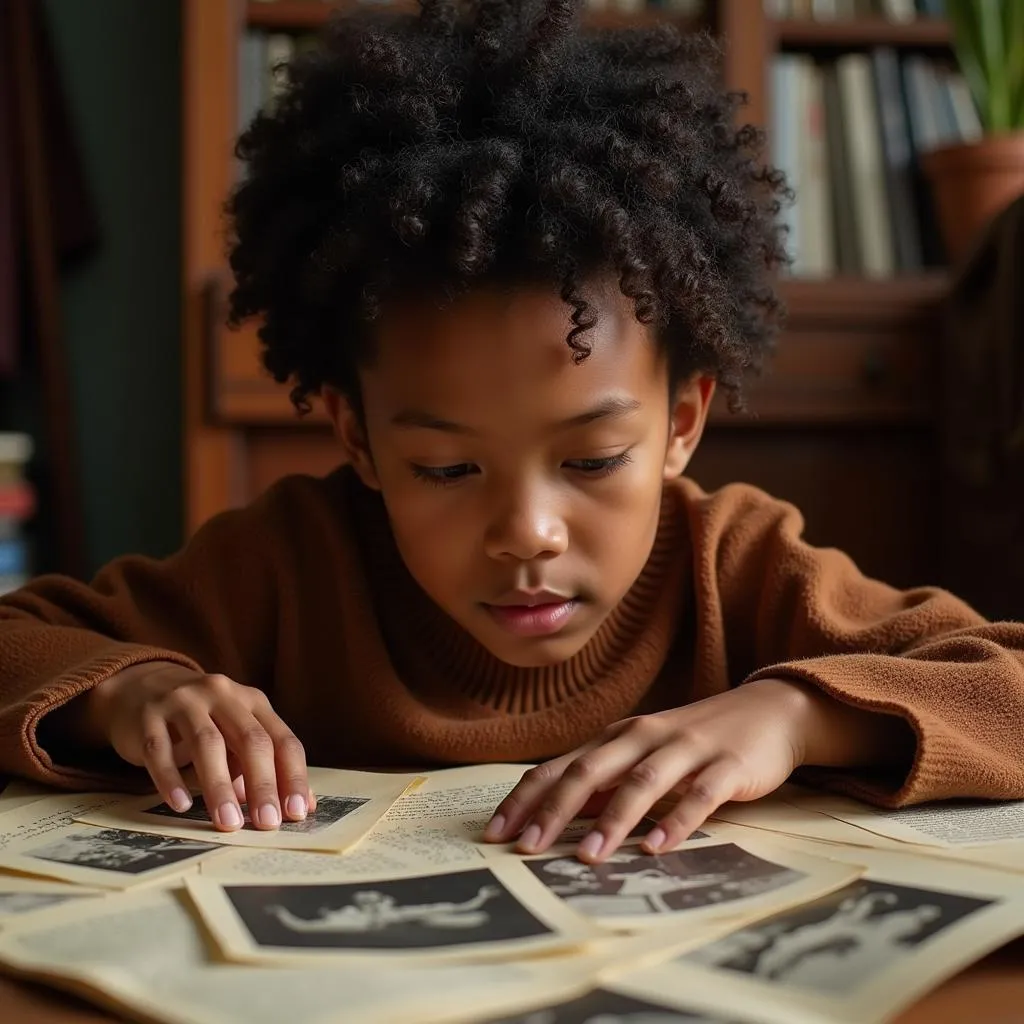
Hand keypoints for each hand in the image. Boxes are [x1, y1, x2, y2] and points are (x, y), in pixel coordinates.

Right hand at [85, 661, 314, 831]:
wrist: (140, 686)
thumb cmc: (199, 720)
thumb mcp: (233, 735)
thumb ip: (260, 766)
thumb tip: (292, 807)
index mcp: (252, 701)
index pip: (282, 740)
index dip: (293, 776)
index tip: (297, 812)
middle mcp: (222, 695)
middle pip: (250, 740)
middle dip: (262, 784)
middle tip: (267, 823)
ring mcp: (184, 702)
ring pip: (207, 744)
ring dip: (220, 786)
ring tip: (228, 821)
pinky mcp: (147, 716)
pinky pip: (159, 749)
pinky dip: (171, 779)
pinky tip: (181, 805)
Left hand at [483, 678, 908, 862]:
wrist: (768, 711)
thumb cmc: (697, 741)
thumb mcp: (644, 755)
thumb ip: (606, 782)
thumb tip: (558, 816)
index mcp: (618, 737)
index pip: (561, 766)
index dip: (527, 797)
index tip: (495, 832)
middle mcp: (644, 737)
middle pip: (591, 770)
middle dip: (555, 809)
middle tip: (526, 847)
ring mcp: (686, 749)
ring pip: (641, 782)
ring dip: (613, 819)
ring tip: (589, 856)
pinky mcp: (727, 765)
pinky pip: (700, 794)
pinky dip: (678, 820)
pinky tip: (660, 847)